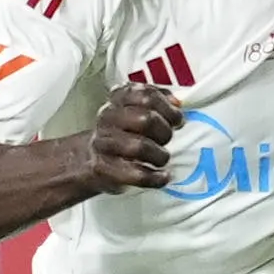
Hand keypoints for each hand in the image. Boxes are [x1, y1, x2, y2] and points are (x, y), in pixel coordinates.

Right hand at [78, 74, 183, 192]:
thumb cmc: (125, 132)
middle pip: (146, 119)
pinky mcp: (104, 169)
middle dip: (165, 132)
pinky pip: (137, 175)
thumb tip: (178, 103)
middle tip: (166, 140)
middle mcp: (108, 117)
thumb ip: (161, 101)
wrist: (96, 158)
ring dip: (160, 155)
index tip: (177, 120)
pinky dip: (156, 178)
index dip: (168, 109)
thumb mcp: (140, 109)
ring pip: (140, 147)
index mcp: (119, 98)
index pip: (147, 95)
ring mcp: (104, 143)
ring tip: (162, 158)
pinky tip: (163, 176)